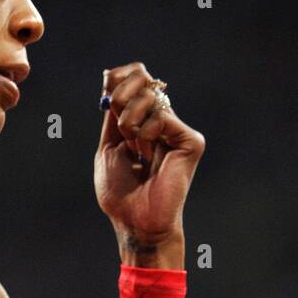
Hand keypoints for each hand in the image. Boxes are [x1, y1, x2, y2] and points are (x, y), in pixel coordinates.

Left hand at [93, 63, 204, 263]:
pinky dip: (146, 135)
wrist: (135, 220)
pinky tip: (149, 157)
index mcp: (145, 122)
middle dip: (122, 98)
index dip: (120, 77)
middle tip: (120, 129)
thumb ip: (113, 114)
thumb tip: (112, 81)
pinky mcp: (191, 141)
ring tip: (136, 152)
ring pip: (150, 98)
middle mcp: (165, 121)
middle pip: (144, 79)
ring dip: (130, 124)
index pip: (138, 79)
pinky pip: (161, 118)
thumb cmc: (120, 192)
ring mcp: (179, 130)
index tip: (106, 90)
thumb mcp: (109, 146)